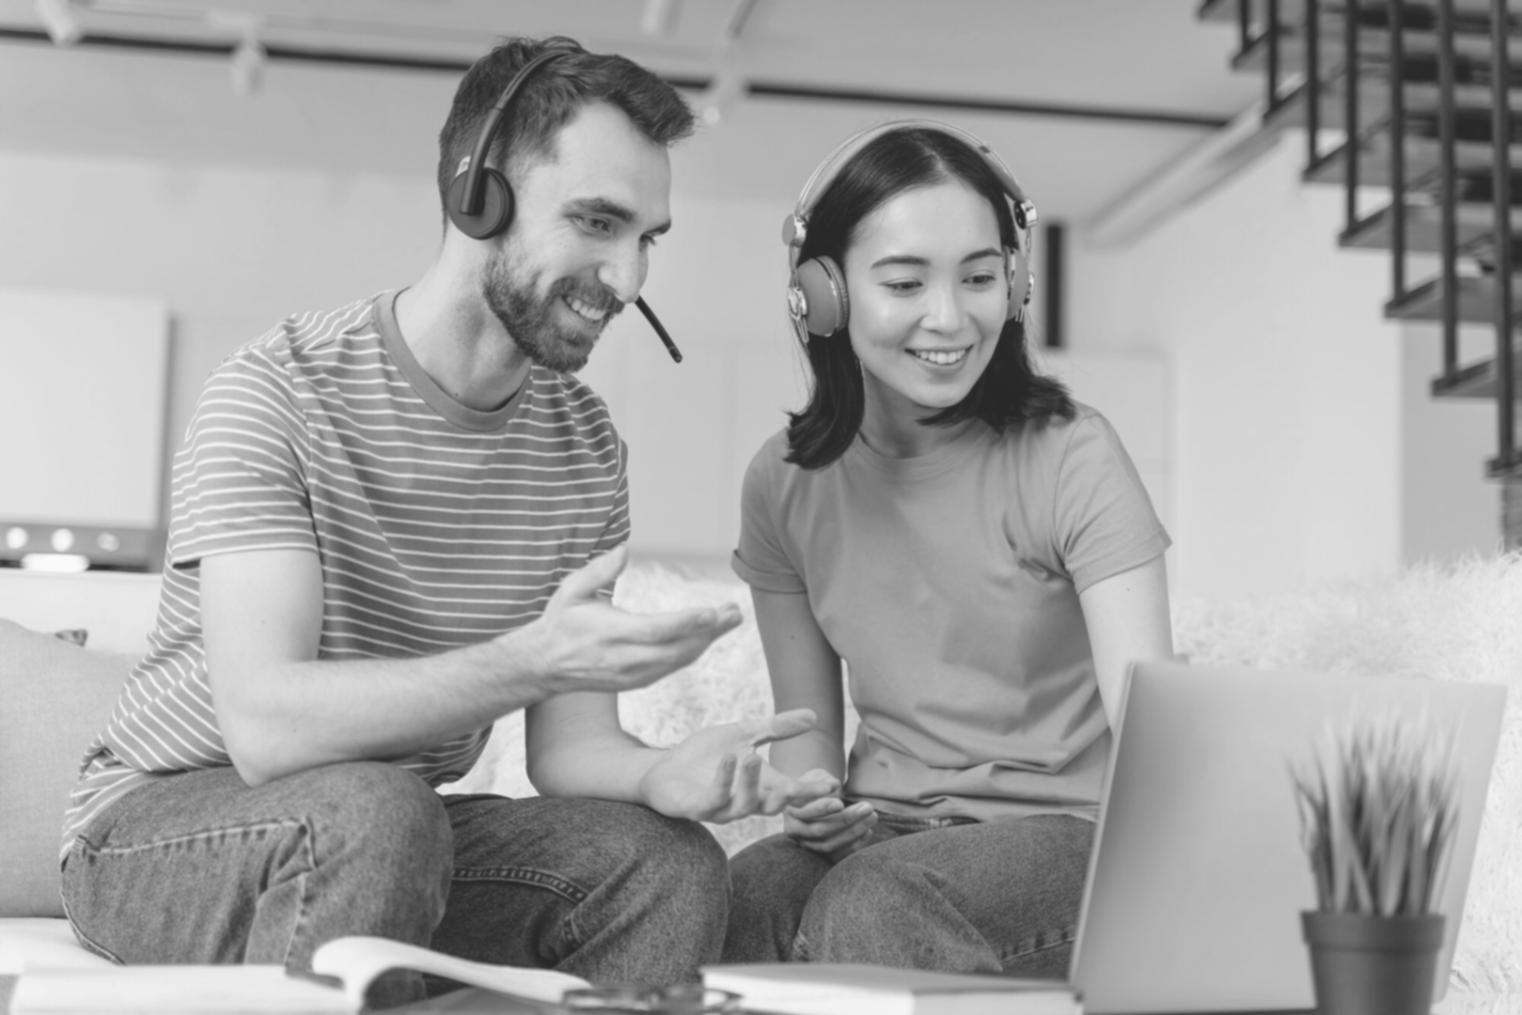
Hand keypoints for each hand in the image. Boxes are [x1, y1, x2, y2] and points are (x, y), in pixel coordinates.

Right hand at [518, 545, 742, 694]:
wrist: (542, 667)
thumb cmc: (560, 623)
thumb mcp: (572, 591)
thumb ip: (598, 571)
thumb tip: (624, 550)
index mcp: (611, 634)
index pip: (655, 631)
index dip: (687, 623)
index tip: (713, 612)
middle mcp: (624, 659)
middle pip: (676, 649)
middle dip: (709, 632)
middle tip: (734, 613)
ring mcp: (631, 675)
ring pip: (677, 661)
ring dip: (706, 642)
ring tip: (729, 621)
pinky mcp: (635, 682)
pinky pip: (670, 668)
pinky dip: (691, 652)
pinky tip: (707, 637)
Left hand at [638, 709, 840, 822]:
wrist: (662, 769)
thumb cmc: (704, 756)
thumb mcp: (744, 734)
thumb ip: (776, 728)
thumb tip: (815, 716)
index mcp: (760, 787)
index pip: (792, 792)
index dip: (813, 791)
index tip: (834, 783)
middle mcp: (745, 802)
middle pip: (777, 807)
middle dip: (795, 799)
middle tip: (812, 788)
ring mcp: (721, 808)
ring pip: (745, 804)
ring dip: (751, 782)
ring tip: (753, 757)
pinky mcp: (696, 808)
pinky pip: (714, 799)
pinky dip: (724, 779)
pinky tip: (730, 758)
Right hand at [783, 779, 876, 859]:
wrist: (809, 800)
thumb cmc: (814, 785)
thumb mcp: (816, 777)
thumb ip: (822, 781)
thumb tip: (834, 786)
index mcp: (791, 810)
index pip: (807, 812)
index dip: (823, 808)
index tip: (840, 803)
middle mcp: (795, 830)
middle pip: (821, 830)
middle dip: (846, 819)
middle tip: (867, 807)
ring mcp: (806, 844)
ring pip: (829, 845)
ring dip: (854, 832)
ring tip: (872, 817)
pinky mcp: (819, 855)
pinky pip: (836, 856)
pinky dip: (854, 847)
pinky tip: (868, 832)